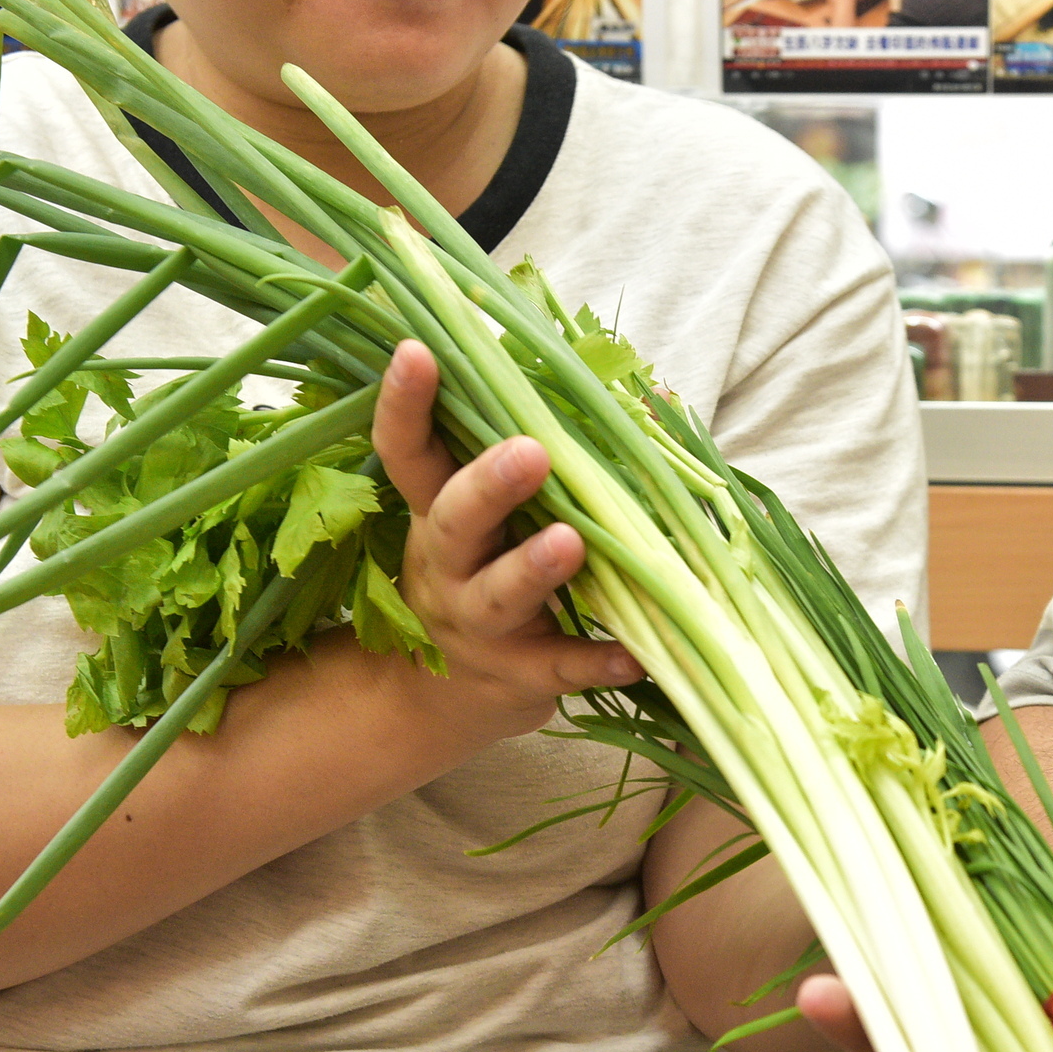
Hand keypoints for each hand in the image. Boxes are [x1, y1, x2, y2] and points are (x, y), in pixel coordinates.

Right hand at [370, 339, 640, 742]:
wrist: (446, 700)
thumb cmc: (486, 575)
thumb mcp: (490, 517)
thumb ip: (541, 452)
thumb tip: (648, 383)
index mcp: (436, 514)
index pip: (408, 453)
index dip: (404, 405)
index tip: (416, 351)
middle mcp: (446, 568)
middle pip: (453, 522)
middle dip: (487, 486)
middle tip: (528, 451)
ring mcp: (479, 626)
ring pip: (497, 597)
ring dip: (531, 569)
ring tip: (570, 542)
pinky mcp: (520, 676)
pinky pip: (559, 669)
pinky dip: (595, 664)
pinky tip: (633, 656)